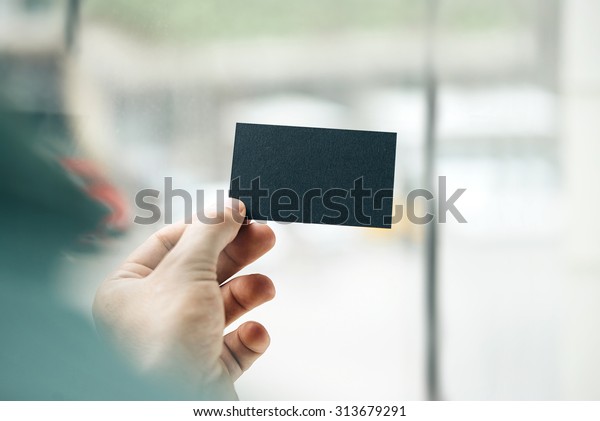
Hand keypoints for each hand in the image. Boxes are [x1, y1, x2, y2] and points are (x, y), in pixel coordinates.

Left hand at [92, 199, 275, 398]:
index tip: (239, 214)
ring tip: (265, 288)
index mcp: (128, 291)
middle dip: (237, 254)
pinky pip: (233, 346)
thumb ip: (209, 233)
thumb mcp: (187, 270)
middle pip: (203, 271)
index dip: (206, 227)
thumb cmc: (165, 344)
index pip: (169, 244)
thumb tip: (228, 206)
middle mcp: (151, 317)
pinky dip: (249, 339)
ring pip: (222, 307)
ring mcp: (180, 345)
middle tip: (266, 235)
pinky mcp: (206, 371)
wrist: (176, 411)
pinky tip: (255, 334)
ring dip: (248, 294)